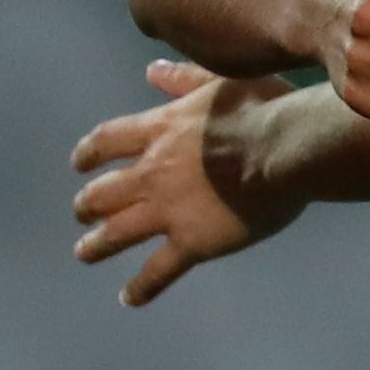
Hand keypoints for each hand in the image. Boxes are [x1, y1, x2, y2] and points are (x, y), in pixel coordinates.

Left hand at [72, 62, 309, 305]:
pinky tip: (129, 298)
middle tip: (82, 212)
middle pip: (104, 192)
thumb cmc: (266, 108)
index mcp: (160, 131)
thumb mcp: (222, 81)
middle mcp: (153, 173)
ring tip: (85, 253)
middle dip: (88, 203)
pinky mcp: (193, 242)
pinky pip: (158, 270)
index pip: (107, 142)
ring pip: (117, 233)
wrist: (289, 148)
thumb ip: (184, 79)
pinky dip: (141, 286)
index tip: (80, 164)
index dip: (89, 154)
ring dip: (96, 245)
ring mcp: (169, 211)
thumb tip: (150, 71)